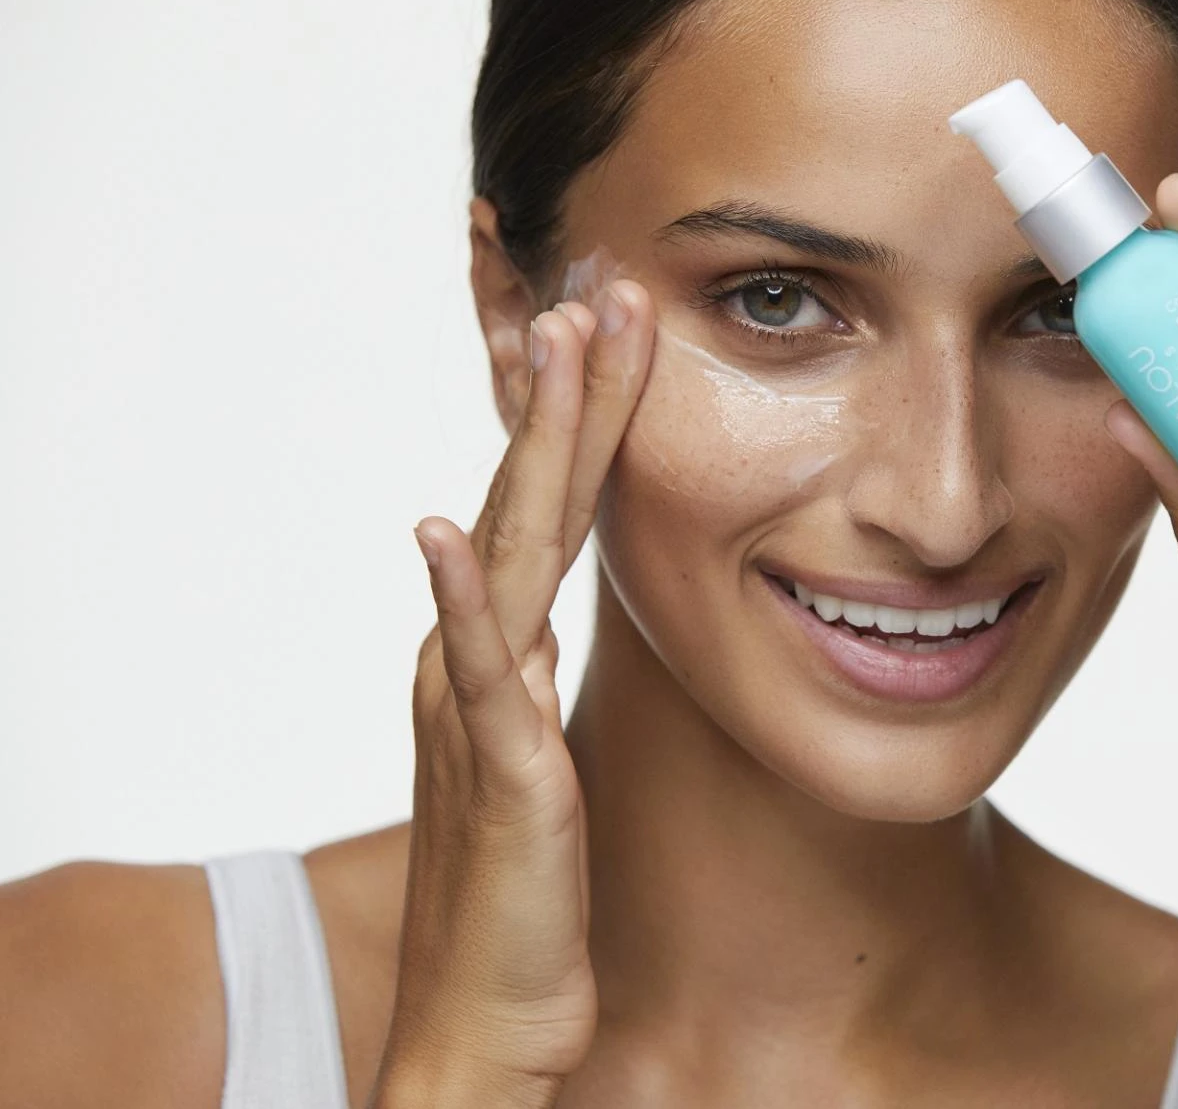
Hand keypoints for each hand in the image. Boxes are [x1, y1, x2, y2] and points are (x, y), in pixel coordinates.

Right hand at [371, 281, 653, 1107]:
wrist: (489, 1017)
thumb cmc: (525, 895)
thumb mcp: (539, 758)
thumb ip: (533, 680)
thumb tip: (541, 618)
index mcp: (505, 651)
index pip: (549, 508)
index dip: (580, 416)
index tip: (611, 325)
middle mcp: (482, 658)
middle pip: (530, 499)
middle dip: (568, 392)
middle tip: (602, 287)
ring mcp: (479, 707)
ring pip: (506, 551)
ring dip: (529, 447)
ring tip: (543, 345)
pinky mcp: (497, 773)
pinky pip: (475, 674)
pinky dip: (455, 601)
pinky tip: (439, 531)